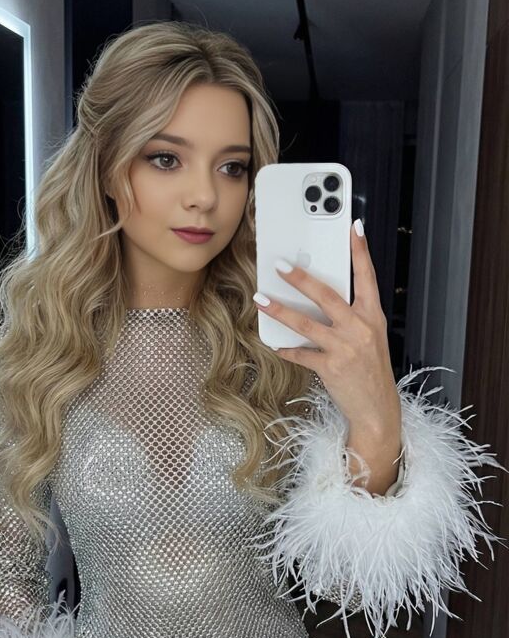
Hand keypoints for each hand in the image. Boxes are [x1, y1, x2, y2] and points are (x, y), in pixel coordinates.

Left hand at [254, 218, 400, 434]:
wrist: (377, 409)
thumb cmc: (371, 371)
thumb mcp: (370, 337)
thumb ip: (352, 315)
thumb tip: (321, 297)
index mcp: (372, 317)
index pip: (367, 277)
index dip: (361, 252)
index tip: (354, 228)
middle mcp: (360, 329)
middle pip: (327, 296)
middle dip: (301, 278)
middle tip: (280, 265)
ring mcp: (345, 348)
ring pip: (306, 323)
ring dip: (280, 310)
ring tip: (261, 299)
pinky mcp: (331, 367)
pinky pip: (301, 353)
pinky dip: (287, 348)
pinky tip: (275, 344)